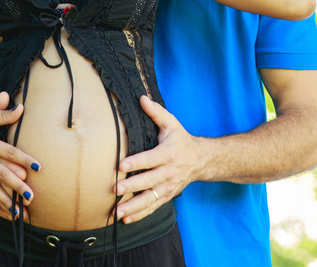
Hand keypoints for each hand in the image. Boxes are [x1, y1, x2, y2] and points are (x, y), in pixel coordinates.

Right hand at [0, 91, 39, 220]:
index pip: (9, 152)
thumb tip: (20, 107)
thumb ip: (3, 113)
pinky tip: (0, 214)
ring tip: (18, 213)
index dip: (24, 159)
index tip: (39, 167)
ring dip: (5, 201)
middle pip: (1, 174)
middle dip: (17, 187)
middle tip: (31, 197)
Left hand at [113, 96, 204, 222]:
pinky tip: (126, 219)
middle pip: (148, 181)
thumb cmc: (181, 140)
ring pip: (150, 199)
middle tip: (115, 190)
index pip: (150, 159)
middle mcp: (169, 172)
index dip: (136, 163)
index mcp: (168, 154)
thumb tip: (141, 98)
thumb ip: (156, 112)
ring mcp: (168, 187)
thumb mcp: (172, 123)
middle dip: (131, 187)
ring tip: (117, 211)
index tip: (120, 165)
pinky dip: (140, 214)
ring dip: (133, 206)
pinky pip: (153, 207)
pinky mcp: (167, 196)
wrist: (202, 160)